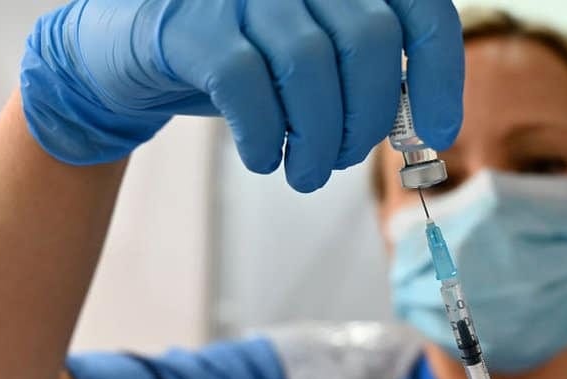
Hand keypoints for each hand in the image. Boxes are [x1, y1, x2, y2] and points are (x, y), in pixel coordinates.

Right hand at [20, 0, 463, 191]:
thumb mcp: (310, 59)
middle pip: (369, 39)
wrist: (128, 54)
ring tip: (304, 174)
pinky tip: (262, 157)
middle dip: (367, 119)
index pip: (417, 8)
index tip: (438, 134)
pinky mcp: (188, 24)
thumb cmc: (236, 61)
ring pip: (309, 66)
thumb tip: (419, 125)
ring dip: (318, 140)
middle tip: (342, 160)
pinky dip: (264, 135)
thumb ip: (362, 76)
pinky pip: (247, 85)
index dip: (438, 73)